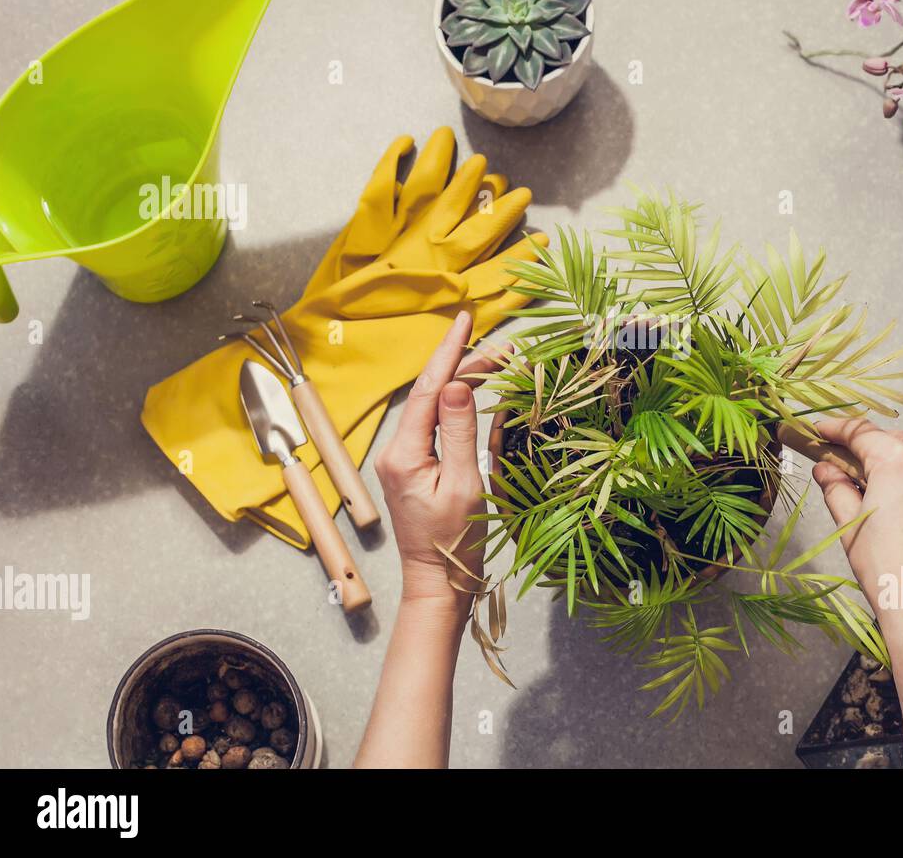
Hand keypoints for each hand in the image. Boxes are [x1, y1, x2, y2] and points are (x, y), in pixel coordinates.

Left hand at [373, 310, 496, 604]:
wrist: (439, 582)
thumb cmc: (456, 541)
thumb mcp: (465, 484)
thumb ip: (460, 432)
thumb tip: (459, 386)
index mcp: (404, 453)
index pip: (427, 390)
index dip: (448, 352)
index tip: (464, 320)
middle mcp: (397, 451)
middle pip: (431, 395)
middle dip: (465, 365)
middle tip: (505, 348)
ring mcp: (403, 460)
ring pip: (434, 408)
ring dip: (463, 383)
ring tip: (497, 363)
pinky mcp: (414, 468)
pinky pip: (435, 426)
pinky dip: (458, 405)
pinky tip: (476, 394)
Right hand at [812, 417, 902, 634]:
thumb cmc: (888, 571)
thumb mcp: (850, 526)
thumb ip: (836, 488)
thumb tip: (825, 470)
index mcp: (898, 463)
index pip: (861, 432)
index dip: (837, 429)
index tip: (821, 432)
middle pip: (894, 441)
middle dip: (869, 448)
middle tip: (845, 462)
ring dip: (900, 464)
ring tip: (880, 487)